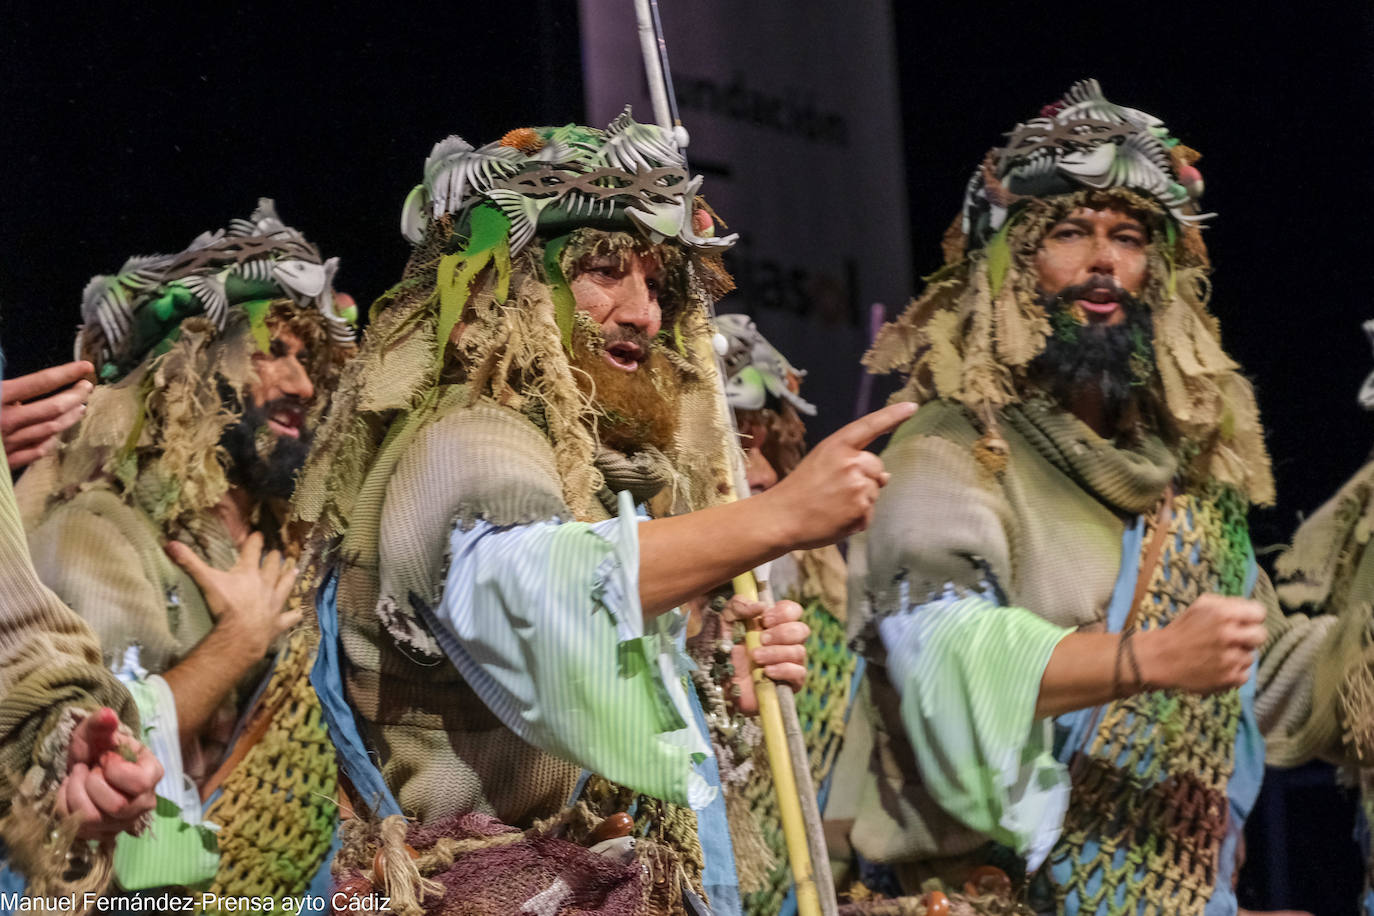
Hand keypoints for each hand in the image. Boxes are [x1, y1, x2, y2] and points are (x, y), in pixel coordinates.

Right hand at [1, 361, 94, 469]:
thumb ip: (1, 385)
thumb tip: (17, 380)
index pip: (39, 382)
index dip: (66, 373)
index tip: (85, 367)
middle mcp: (6, 421)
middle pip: (53, 407)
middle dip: (75, 395)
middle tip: (87, 386)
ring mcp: (7, 444)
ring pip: (49, 429)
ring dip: (69, 417)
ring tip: (82, 407)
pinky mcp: (5, 463)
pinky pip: (35, 452)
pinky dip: (49, 442)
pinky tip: (56, 435)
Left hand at [56, 708, 161, 839]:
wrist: (86, 767)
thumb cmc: (97, 748)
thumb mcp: (97, 732)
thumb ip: (101, 723)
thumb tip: (108, 714)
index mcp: (153, 774)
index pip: (138, 784)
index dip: (113, 770)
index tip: (105, 758)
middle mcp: (144, 803)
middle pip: (115, 807)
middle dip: (91, 783)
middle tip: (88, 769)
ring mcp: (123, 822)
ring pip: (93, 819)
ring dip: (75, 793)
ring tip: (77, 778)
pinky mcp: (103, 834)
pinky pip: (77, 828)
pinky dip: (66, 807)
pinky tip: (71, 793)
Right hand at [165, 532, 299, 659]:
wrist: (241, 634)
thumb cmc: (225, 605)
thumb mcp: (206, 581)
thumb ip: (190, 562)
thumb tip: (170, 543)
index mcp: (248, 572)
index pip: (253, 551)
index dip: (255, 541)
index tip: (258, 534)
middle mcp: (265, 584)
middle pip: (273, 567)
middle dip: (275, 558)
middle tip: (278, 553)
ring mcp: (274, 603)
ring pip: (285, 586)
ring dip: (289, 577)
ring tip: (295, 569)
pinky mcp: (278, 622)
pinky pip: (290, 617)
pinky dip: (294, 615)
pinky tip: (299, 612)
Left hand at [724, 597, 809, 714]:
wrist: (718, 683)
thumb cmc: (723, 651)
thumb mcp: (724, 622)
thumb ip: (738, 606)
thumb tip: (761, 605)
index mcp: (773, 625)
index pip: (794, 611)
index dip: (784, 613)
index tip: (765, 619)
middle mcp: (785, 642)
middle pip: (802, 630)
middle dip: (782, 633)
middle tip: (761, 639)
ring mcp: (789, 663)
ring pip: (799, 651)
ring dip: (777, 653)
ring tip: (756, 657)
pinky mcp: (790, 684)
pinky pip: (799, 673)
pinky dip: (784, 670)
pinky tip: (767, 672)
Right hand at [760, 401, 914, 550]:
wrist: (781, 519)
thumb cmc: (799, 490)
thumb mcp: (821, 463)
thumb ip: (852, 462)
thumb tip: (886, 476)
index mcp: (837, 446)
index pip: (870, 426)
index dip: (892, 416)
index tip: (912, 407)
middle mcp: (851, 463)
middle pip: (877, 467)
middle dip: (866, 477)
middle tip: (836, 490)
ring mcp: (858, 488)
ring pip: (875, 491)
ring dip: (861, 500)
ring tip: (833, 506)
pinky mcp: (862, 511)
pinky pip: (870, 513)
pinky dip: (857, 518)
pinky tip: (837, 519)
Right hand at [1141, 594, 1265, 694]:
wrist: (1161, 658)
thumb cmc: (1182, 630)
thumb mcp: (1201, 605)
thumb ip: (1228, 604)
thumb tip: (1250, 610)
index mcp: (1223, 614)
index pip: (1259, 613)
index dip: (1251, 617)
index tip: (1244, 622)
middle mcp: (1229, 635)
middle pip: (1261, 635)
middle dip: (1250, 636)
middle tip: (1235, 640)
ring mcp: (1230, 658)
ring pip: (1251, 656)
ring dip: (1238, 655)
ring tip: (1218, 654)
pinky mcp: (1228, 678)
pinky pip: (1245, 674)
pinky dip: (1234, 672)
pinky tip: (1218, 667)